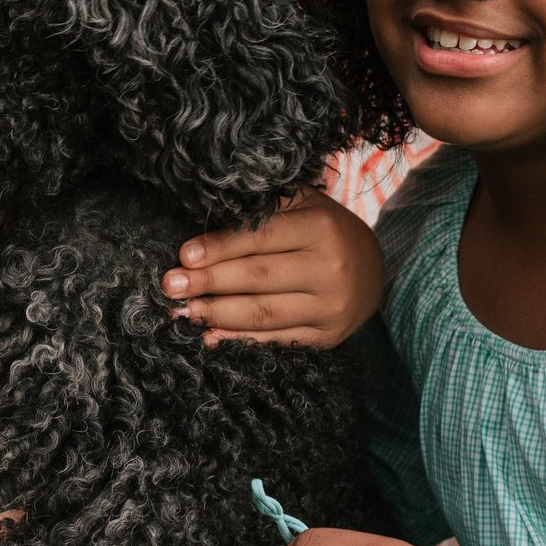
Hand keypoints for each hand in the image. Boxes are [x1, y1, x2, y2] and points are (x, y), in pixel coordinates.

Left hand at [161, 189, 381, 347]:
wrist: (374, 269)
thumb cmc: (323, 229)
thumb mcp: (302, 205)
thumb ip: (261, 212)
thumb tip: (204, 235)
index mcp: (321, 228)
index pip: (261, 239)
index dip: (220, 247)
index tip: (184, 255)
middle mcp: (330, 269)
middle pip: (258, 279)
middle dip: (209, 283)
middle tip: (170, 285)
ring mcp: (331, 307)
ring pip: (264, 314)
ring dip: (218, 314)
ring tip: (184, 311)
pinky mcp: (328, 337)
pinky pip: (277, 339)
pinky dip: (241, 339)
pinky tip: (211, 335)